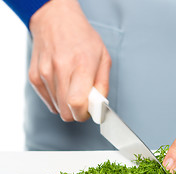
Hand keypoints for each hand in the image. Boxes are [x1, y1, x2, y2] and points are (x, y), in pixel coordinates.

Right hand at [28, 0, 110, 120]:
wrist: (56, 20)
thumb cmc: (82, 38)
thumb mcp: (104, 58)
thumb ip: (103, 85)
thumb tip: (99, 105)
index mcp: (81, 65)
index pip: (77, 103)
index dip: (84, 113)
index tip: (89, 110)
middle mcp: (60, 69)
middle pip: (66, 112)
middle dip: (77, 112)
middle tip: (84, 100)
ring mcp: (44, 73)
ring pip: (57, 108)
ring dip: (67, 104)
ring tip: (73, 86)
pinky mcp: (34, 77)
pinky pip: (48, 101)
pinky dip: (57, 99)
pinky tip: (63, 84)